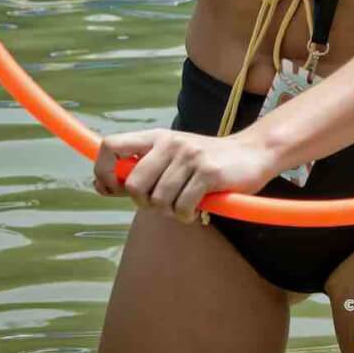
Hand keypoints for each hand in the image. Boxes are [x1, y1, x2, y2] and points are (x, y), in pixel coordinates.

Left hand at [94, 128, 283, 224]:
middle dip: (144, 203)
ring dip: (170, 211)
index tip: (113, 189)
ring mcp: (189, 156)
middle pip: (133, 185)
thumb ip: (140, 171)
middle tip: (163, 203)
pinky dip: (187, 215)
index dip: (103, 172)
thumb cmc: (206, 162)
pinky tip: (197, 208)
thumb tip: (100, 186)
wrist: (253, 154)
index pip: (110, 146)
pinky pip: (182, 206)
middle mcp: (170, 143)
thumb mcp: (171, 158)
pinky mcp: (207, 172)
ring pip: (158, 200)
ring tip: (185, 204)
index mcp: (156, 137)